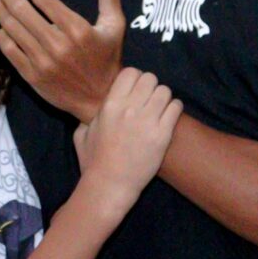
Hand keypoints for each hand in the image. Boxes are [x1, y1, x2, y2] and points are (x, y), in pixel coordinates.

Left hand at [0, 0, 125, 122]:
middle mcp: (57, 45)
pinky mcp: (32, 76)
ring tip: (1, 3)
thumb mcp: (115, 25)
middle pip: (22, 11)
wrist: (100, 99)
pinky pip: (9, 50)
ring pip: (12, 29)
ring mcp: (42, 62)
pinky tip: (4, 27)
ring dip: (2, 11)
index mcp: (77, 29)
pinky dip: (2, 34)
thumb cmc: (108, 58)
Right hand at [72, 68, 182, 205]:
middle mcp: (129, 109)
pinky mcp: (162, 135)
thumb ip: (91, 114)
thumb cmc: (93, 161)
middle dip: (150, 87)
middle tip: (148, 100)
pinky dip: (173, 109)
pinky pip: (176, 107)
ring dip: (163, 98)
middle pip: (150, 78)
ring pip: (165, 91)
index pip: (130, 72)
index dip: (134, 79)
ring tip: (159, 109)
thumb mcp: (82, 132)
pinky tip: (167, 118)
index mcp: (109, 105)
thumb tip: (97, 105)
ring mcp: (147, 121)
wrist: (110, 185)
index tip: (134, 90)